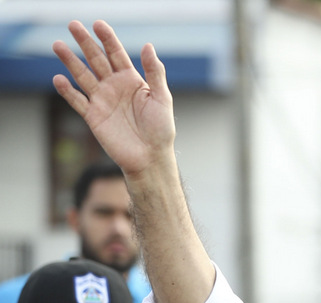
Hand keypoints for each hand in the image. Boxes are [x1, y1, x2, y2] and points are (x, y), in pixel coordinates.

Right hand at [52, 20, 175, 176]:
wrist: (150, 158)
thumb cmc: (160, 130)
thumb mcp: (162, 99)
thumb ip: (155, 73)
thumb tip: (148, 45)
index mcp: (131, 79)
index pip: (115, 53)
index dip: (107, 38)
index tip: (98, 24)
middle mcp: (114, 87)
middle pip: (96, 59)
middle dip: (84, 42)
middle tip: (73, 25)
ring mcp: (102, 101)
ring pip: (83, 76)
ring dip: (70, 61)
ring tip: (57, 45)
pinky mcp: (93, 117)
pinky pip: (77, 101)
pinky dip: (67, 91)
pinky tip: (58, 79)